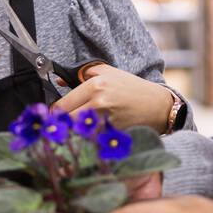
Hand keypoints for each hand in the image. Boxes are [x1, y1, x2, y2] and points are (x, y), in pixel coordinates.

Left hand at [50, 64, 175, 132]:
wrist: (157, 106)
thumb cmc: (132, 88)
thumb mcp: (108, 72)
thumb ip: (83, 73)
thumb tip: (60, 81)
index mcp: (95, 86)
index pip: (61, 105)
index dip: (54, 112)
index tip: (55, 115)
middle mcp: (98, 103)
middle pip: (65, 121)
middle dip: (61, 124)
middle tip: (63, 124)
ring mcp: (105, 121)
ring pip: (75, 133)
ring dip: (73, 133)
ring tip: (77, 129)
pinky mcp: (111, 135)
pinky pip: (90, 140)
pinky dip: (87, 139)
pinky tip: (92, 135)